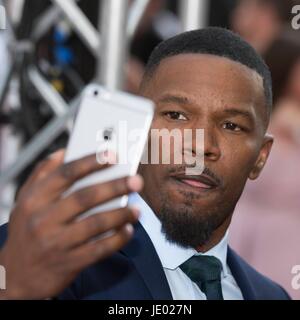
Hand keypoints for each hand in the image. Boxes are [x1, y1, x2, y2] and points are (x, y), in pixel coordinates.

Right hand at [0, 150, 142, 298]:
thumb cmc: (26, 230)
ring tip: (137, 208)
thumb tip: (64, 152)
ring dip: (120, 214)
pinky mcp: (69, 263)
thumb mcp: (26, 200)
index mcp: (35, 199)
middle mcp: (44, 219)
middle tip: (136, 180)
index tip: (113, 154)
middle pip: (85, 197)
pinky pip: (98, 249)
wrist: (15, 275)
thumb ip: (43, 174)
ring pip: (95, 223)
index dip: (91, 162)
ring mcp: (56, 243)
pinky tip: (127, 230)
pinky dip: (117, 239)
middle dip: (114, 187)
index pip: (66, 174)